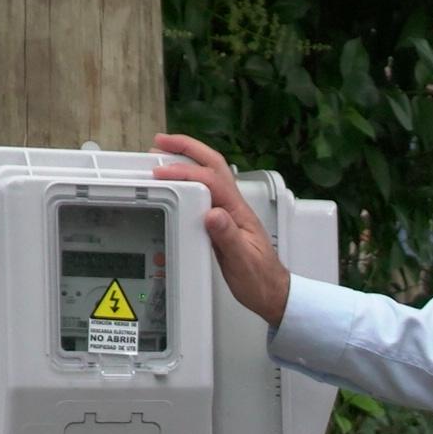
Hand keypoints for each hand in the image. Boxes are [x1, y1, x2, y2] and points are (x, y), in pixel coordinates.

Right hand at [149, 132, 291, 326]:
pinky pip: (202, 193)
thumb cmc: (261, 279)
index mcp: (238, 211)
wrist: (271, 292)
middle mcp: (233, 206)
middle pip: (212, 165)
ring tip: (162, 154)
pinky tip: (175, 183)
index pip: (210, 181)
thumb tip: (213, 213)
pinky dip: (186, 181)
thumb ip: (228, 236)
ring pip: (207, 175)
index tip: (162, 173)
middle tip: (161, 141)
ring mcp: (227, 212)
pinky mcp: (220, 222)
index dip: (185, 172)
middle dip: (187, 148)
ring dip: (186, 160)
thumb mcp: (243, 261)